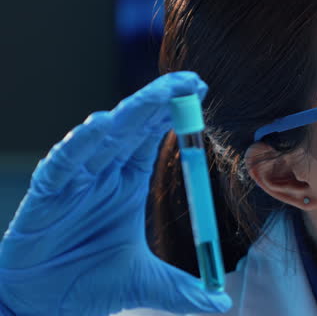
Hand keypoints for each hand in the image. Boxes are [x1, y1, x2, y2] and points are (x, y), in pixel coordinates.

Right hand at [0, 72, 231, 315]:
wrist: (38, 307)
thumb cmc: (86, 284)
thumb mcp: (143, 284)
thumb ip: (181, 290)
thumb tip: (220, 304)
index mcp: (127, 181)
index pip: (154, 135)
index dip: (175, 111)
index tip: (200, 88)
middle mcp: (103, 172)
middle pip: (134, 125)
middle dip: (161, 100)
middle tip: (190, 80)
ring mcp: (75, 179)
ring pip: (104, 136)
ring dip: (131, 113)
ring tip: (158, 95)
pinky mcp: (46, 192)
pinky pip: (64, 162)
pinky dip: (80, 144)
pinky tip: (100, 126)